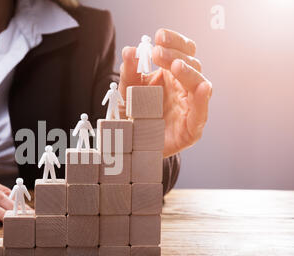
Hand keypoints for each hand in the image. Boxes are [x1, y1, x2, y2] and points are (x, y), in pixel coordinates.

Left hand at [118, 28, 212, 157]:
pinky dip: (202, 100)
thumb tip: (130, 51)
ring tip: (175, 65)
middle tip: (157, 53)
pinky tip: (203, 87)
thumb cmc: (132, 115)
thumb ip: (129, 72)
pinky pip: (200, 113)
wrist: (130, 146)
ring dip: (188, 73)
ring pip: (199, 84)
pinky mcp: (191, 128)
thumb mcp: (127, 91)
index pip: (182, 51)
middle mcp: (184, 88)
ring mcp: (190, 107)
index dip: (174, 42)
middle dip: (175, 55)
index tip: (159, 36)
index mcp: (172, 75)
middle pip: (191, 64)